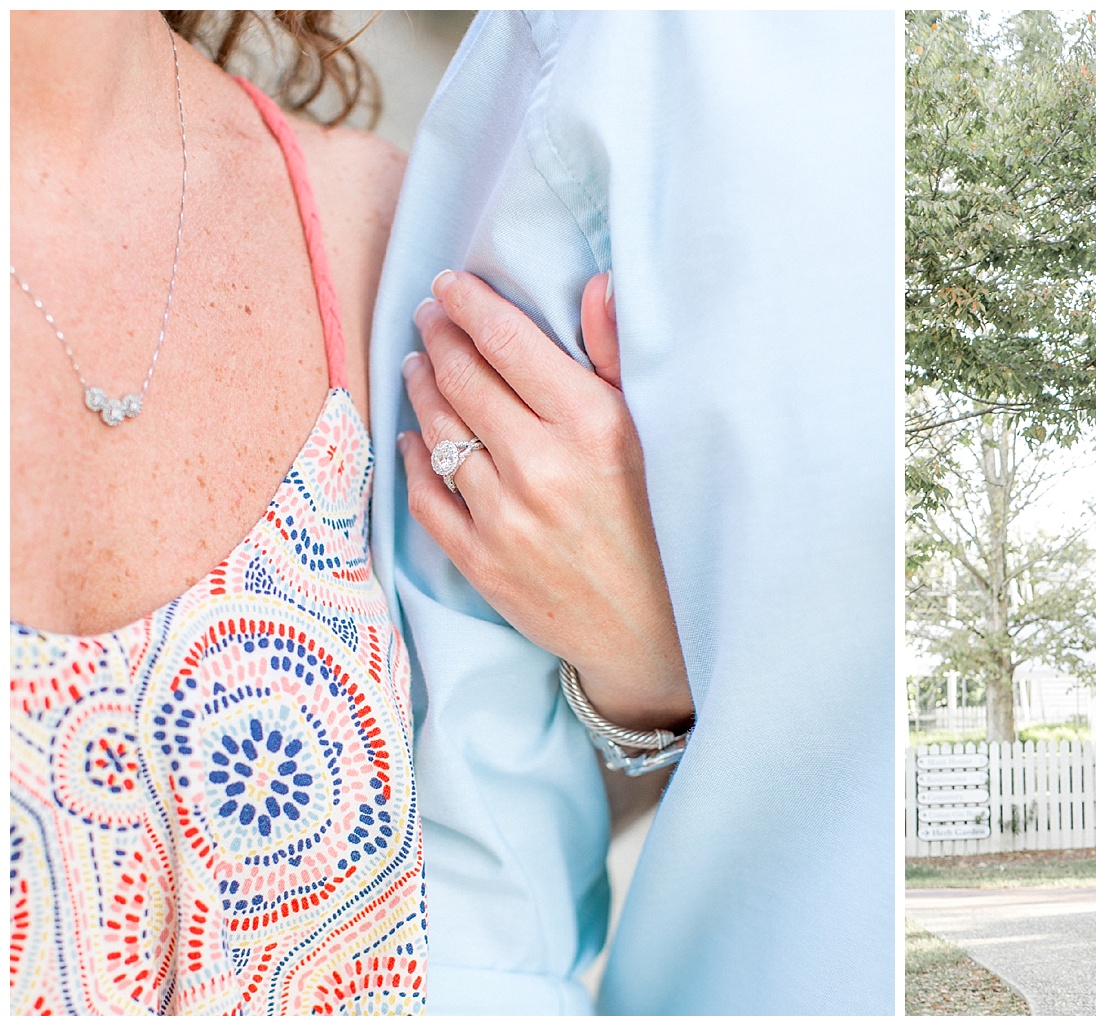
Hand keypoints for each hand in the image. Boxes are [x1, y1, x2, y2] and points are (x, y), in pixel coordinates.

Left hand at [399, 270, 691, 733]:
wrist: (653, 633)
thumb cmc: (662, 524)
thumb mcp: (652, 435)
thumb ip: (617, 358)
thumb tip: (595, 285)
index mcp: (593, 426)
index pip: (507, 343)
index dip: (468, 305)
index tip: (449, 284)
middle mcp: (543, 467)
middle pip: (464, 379)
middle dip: (438, 336)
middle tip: (429, 317)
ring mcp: (506, 518)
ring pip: (438, 431)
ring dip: (422, 387)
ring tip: (419, 363)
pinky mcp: (482, 561)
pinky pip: (428, 496)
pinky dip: (416, 458)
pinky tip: (415, 436)